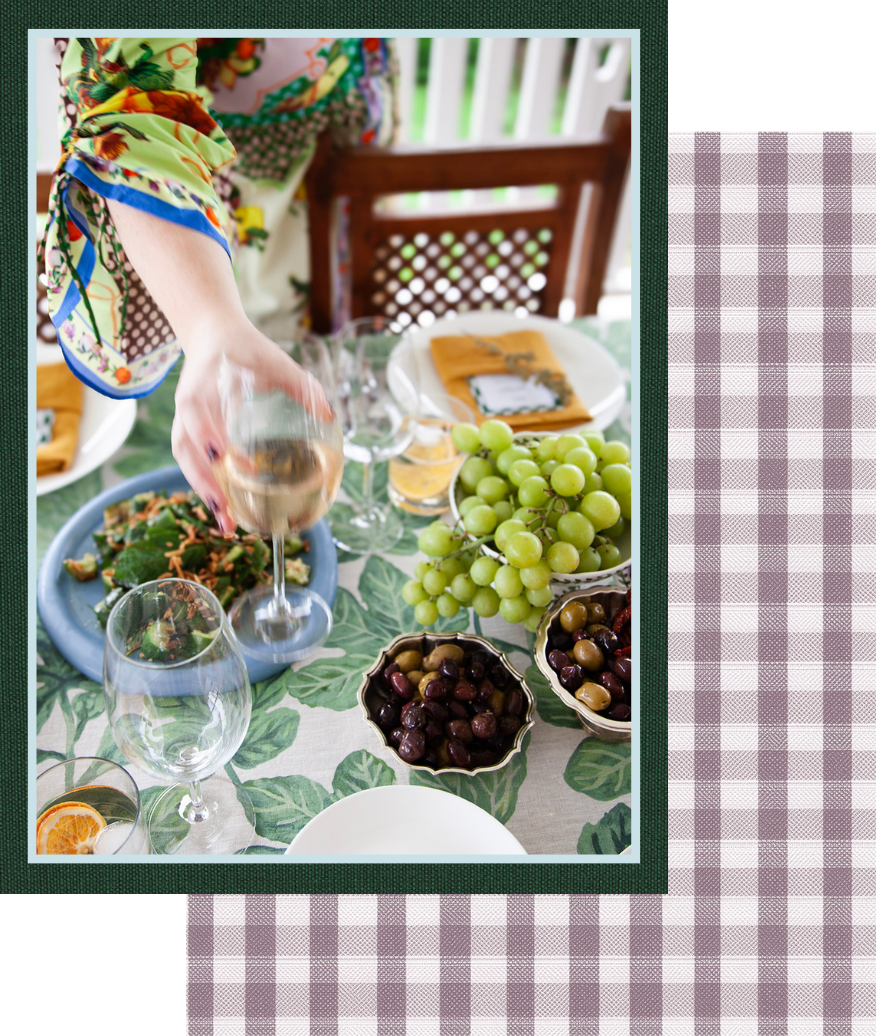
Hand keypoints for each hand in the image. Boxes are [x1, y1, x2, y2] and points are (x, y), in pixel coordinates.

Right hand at [171, 315, 333, 534]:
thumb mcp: (275, 360)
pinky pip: (191, 462)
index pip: (199, 415)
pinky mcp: (189, 431)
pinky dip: (206, 486)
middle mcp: (187, 406)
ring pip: (186, 461)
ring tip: (226, 525)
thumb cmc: (247, 350)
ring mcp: (185, 420)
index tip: (231, 458)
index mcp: (203, 385)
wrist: (213, 336)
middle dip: (204, 481)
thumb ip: (301, 386)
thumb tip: (328, 416)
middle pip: (186, 449)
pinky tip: (225, 510)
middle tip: (226, 511)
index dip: (210, 437)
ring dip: (204, 492)